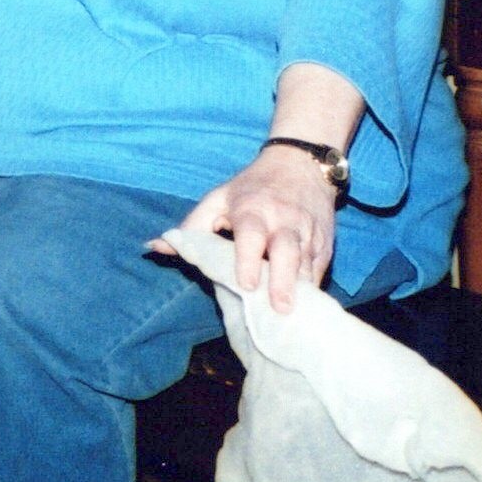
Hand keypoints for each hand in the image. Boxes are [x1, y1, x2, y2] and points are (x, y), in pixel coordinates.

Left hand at [154, 148, 339, 312]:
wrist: (301, 164)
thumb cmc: (251, 187)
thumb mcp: (218, 198)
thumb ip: (190, 226)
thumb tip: (155, 247)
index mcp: (253, 209)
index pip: (252, 234)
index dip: (248, 258)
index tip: (245, 284)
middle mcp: (284, 221)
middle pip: (288, 252)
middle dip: (284, 282)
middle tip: (280, 309)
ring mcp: (309, 233)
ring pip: (308, 265)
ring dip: (301, 291)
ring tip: (293, 318)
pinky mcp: (325, 245)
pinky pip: (320, 271)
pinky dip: (313, 290)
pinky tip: (306, 309)